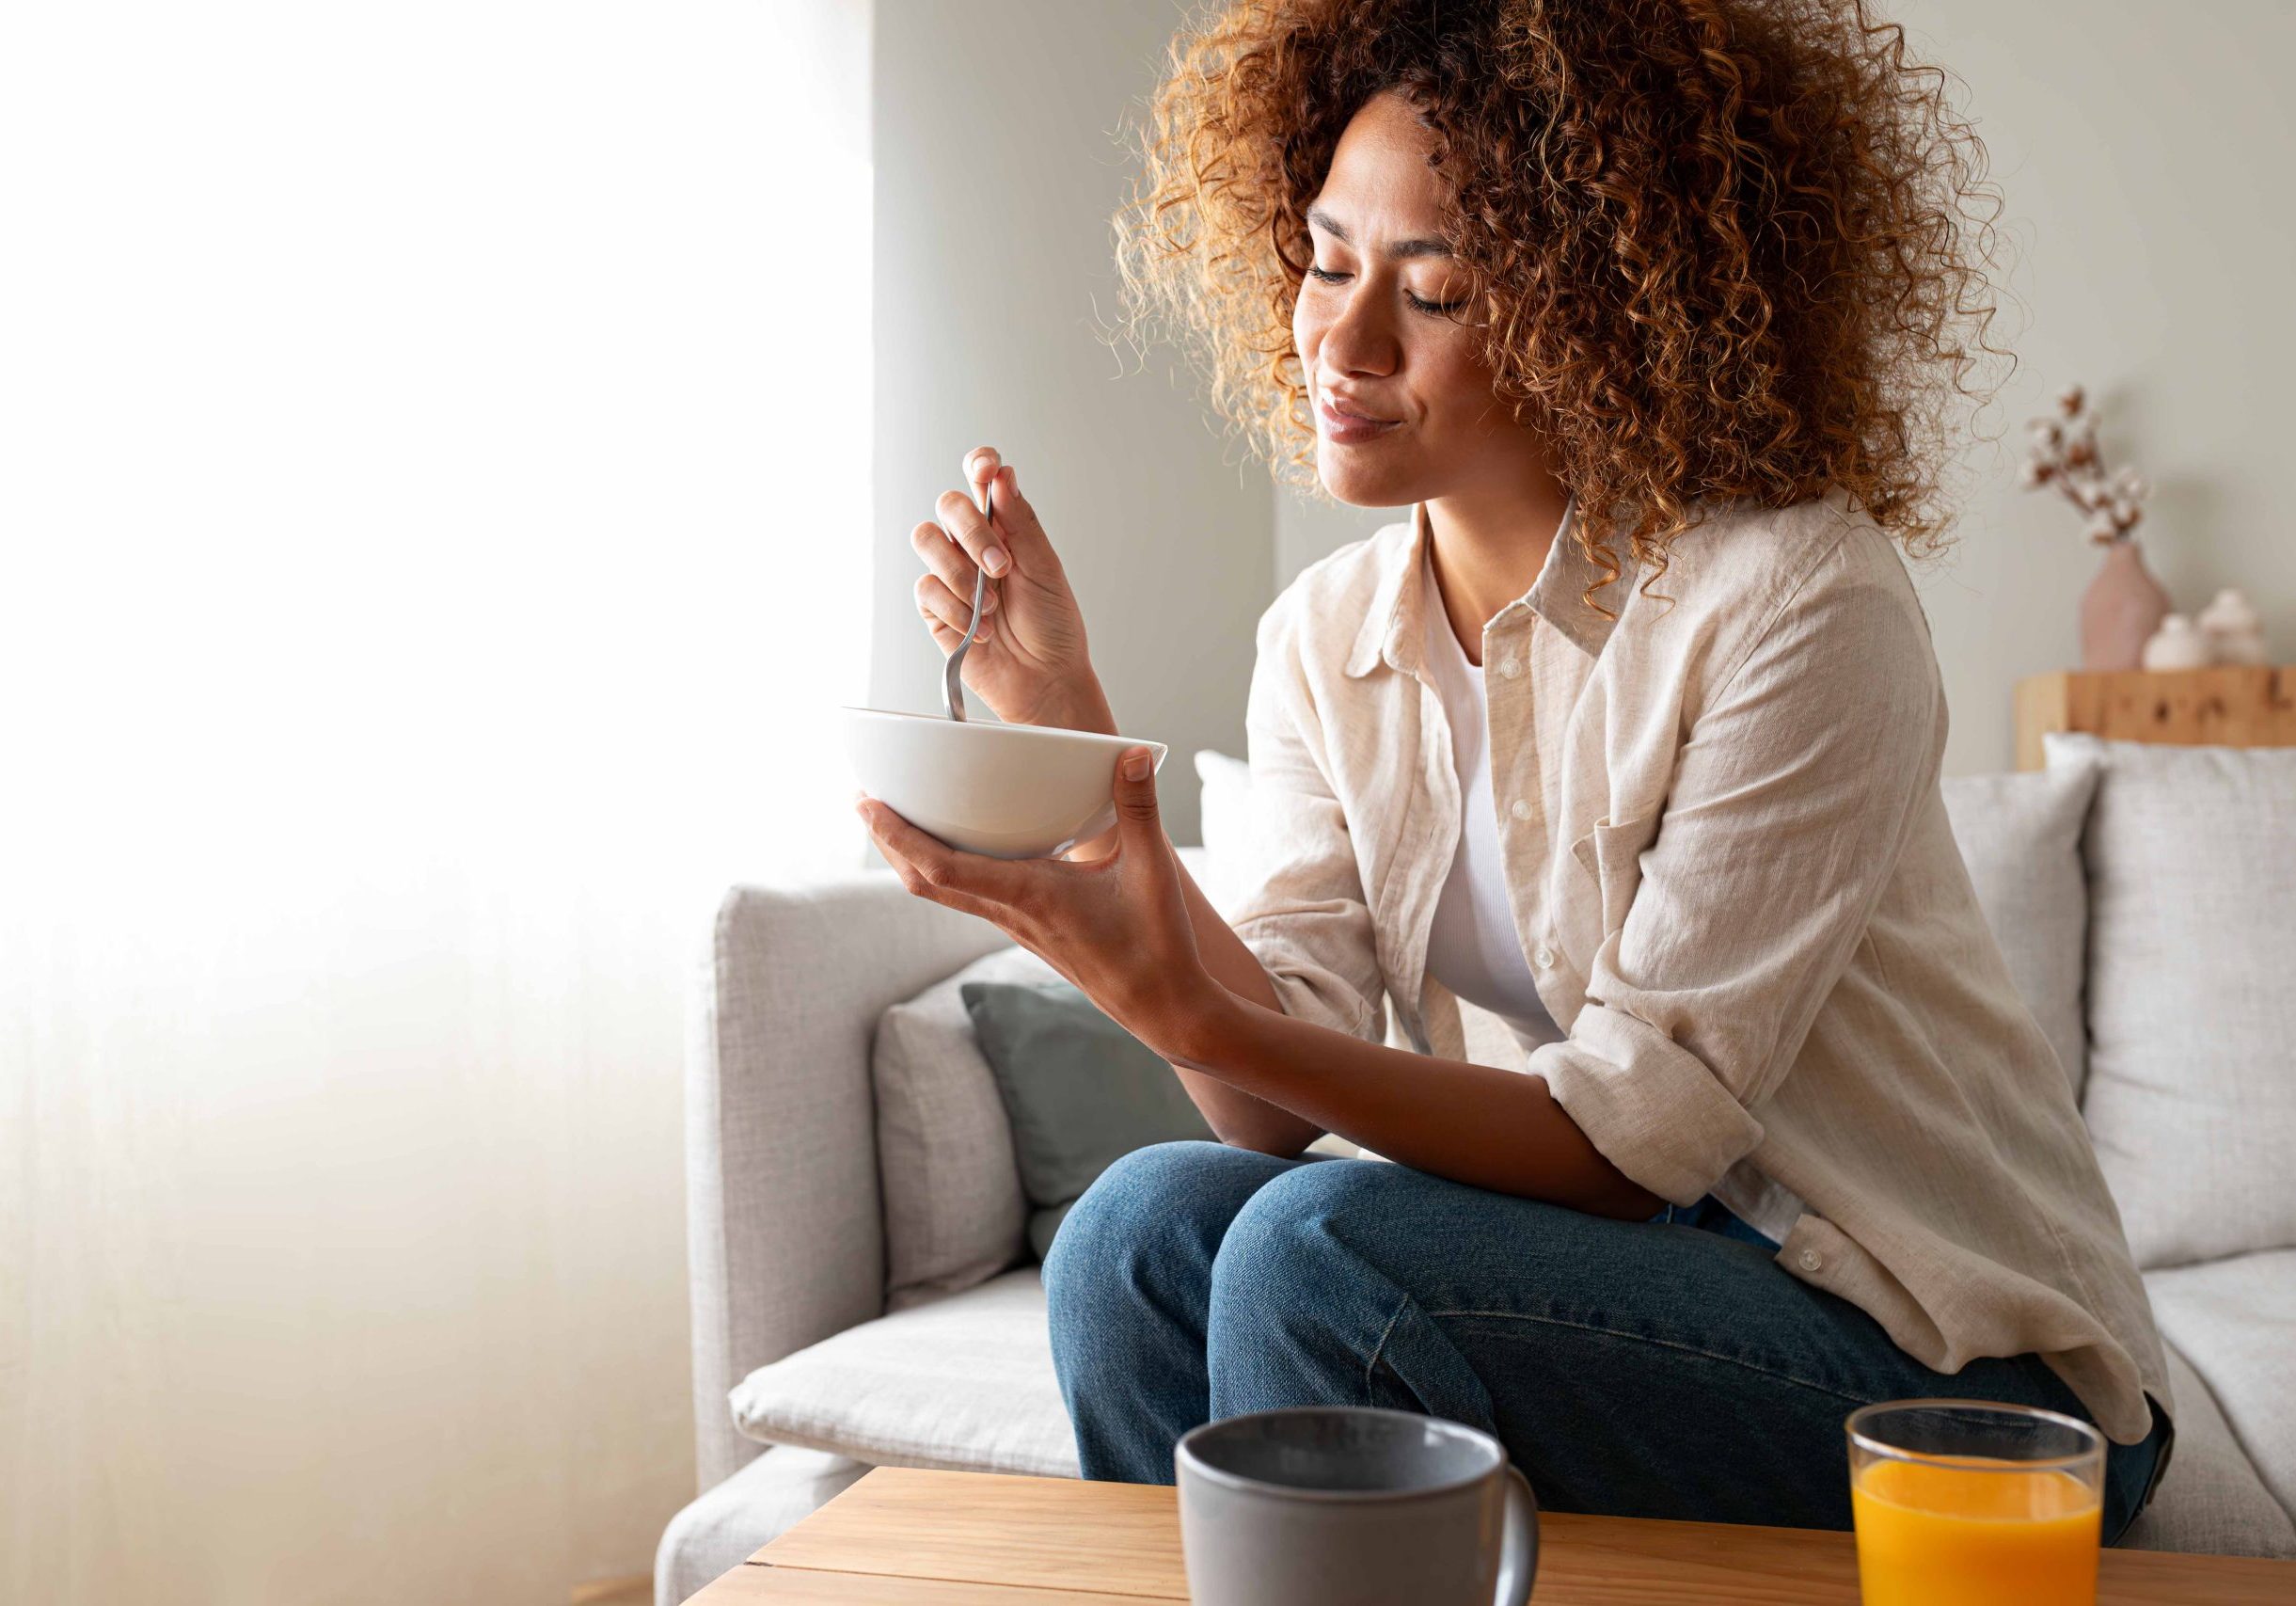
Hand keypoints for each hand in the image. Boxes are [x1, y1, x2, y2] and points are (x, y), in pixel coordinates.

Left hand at [857, 745, 1218, 1059]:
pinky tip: (954, 849)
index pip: (942, 867)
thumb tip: (1134, 754)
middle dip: (888, 841)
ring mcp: (1014, 926)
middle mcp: (1010, 913)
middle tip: (864, 799)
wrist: (1161, 1007)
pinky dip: (942, 870)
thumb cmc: (1156, 945)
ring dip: (909, 857)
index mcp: (1029, 896)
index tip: (868, 803)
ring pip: (941, 892)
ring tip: (894, 819)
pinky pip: (967, 898)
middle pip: (923, 881)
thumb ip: (1138, 809)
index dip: (898, 835)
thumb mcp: (1151, 871)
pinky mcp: (1025, 931)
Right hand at [911, 447, 1111, 733]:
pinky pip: (927, 589)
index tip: (986, 470)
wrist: (1044, 680)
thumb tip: (1003, 476)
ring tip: (992, 605)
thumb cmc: (1053, 626)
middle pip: (948, 505)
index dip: (978, 465)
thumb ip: (1021, 522)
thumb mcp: (1046, 569)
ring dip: (961, 574)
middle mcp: (973, 544)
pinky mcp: (935, 607)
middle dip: (973, 533)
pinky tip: (980, 629)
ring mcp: (951, 574)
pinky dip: (957, 610)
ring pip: (927, 540)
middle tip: (1001, 567)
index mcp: (1006, 527)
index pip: (982, 481)